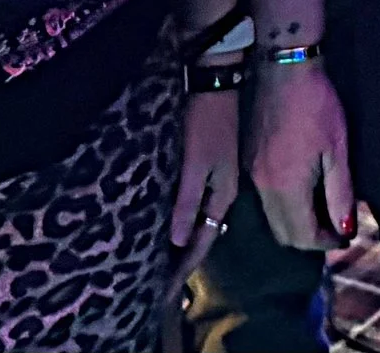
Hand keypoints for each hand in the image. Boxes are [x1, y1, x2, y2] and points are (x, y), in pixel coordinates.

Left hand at [169, 87, 240, 285]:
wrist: (217, 83)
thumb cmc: (204, 122)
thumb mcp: (194, 163)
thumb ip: (187, 202)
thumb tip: (178, 241)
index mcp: (222, 196)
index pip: (201, 244)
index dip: (183, 270)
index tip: (163, 296)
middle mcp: (222, 194)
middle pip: (201, 238)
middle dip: (182, 263)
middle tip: (158, 288)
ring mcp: (216, 181)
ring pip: (198, 223)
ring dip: (181, 245)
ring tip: (160, 264)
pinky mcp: (207, 169)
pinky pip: (194, 207)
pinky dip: (182, 223)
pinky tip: (169, 227)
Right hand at [248, 62, 353, 250]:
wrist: (283, 68)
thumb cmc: (316, 105)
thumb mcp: (337, 149)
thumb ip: (340, 193)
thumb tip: (344, 229)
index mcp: (286, 187)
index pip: (303, 236)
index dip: (326, 243)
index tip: (344, 236)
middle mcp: (263, 187)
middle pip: (283, 234)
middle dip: (309, 238)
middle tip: (333, 227)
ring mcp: (251, 173)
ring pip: (271, 217)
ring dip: (294, 223)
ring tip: (319, 210)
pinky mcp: (247, 159)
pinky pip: (262, 199)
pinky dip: (282, 206)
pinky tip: (300, 190)